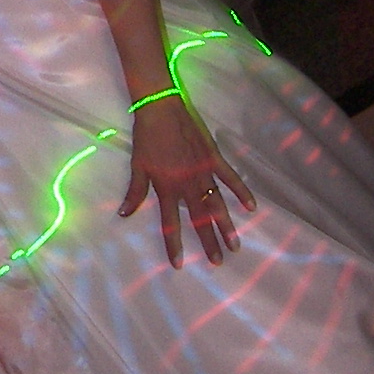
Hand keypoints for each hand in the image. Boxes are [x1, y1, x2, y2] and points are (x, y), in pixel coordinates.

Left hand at [117, 93, 256, 267]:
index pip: (170, 223)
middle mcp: (186, 184)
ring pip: (217, 204)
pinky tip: (251, 207)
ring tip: (235, 245)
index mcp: (166, 188)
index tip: (179, 265)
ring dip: (226, 225)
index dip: (174, 245)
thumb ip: (134, 192)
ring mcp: (203, 172)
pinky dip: (241, 192)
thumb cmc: (146, 137)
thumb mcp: (137, 166)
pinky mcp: (214, 158)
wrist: (161, 108)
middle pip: (199, 219)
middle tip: (218, 262)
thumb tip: (123, 214)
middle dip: (208, 242)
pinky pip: (231, 178)